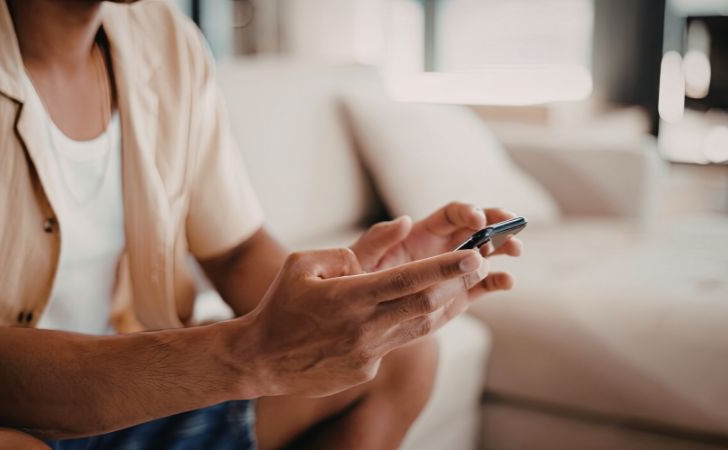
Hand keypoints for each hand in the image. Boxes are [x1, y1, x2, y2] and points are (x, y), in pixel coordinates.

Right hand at [237, 247, 487, 397]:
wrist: (261, 359)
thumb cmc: (281, 304)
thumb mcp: (304, 263)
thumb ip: (356, 248)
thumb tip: (403, 227)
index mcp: (349, 297)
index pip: (407, 280)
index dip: (444, 268)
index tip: (474, 256)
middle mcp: (364, 328)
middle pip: (425, 306)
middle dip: (457, 283)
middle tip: (480, 263)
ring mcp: (368, 354)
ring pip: (420, 328)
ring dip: (444, 304)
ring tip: (461, 283)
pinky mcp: (367, 370)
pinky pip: (396, 343)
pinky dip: (404, 324)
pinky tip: (399, 313)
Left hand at [350, 202, 521, 299]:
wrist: (363, 317)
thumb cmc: (357, 282)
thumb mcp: (361, 258)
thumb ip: (378, 239)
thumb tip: (404, 220)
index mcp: (422, 233)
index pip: (451, 215)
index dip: (468, 212)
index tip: (478, 220)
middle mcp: (443, 248)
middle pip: (477, 227)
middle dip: (497, 221)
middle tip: (512, 225)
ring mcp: (455, 270)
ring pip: (487, 252)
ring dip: (505, 246)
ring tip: (517, 249)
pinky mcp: (460, 294)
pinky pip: (485, 284)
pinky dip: (499, 280)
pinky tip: (508, 282)